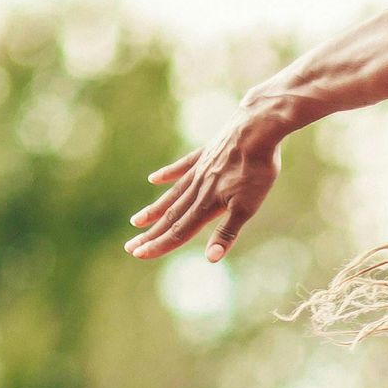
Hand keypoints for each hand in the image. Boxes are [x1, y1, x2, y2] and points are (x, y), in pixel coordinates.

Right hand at [124, 107, 286, 263]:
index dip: (159, 245)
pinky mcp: (205, 154)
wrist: (258, 127)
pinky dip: (167, 175)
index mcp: (206, 204)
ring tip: (136, 221)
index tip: (139, 254)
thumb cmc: (257, 169)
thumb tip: (210, 259)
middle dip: (151, 234)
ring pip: (172, 195)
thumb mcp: (248, 206)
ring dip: (155, 210)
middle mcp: (197, 188)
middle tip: (130, 247)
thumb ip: (227, 232)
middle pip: (170, 217)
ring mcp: (199, 170)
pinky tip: (154, 179)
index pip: (179, 231)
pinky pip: (182, 167)